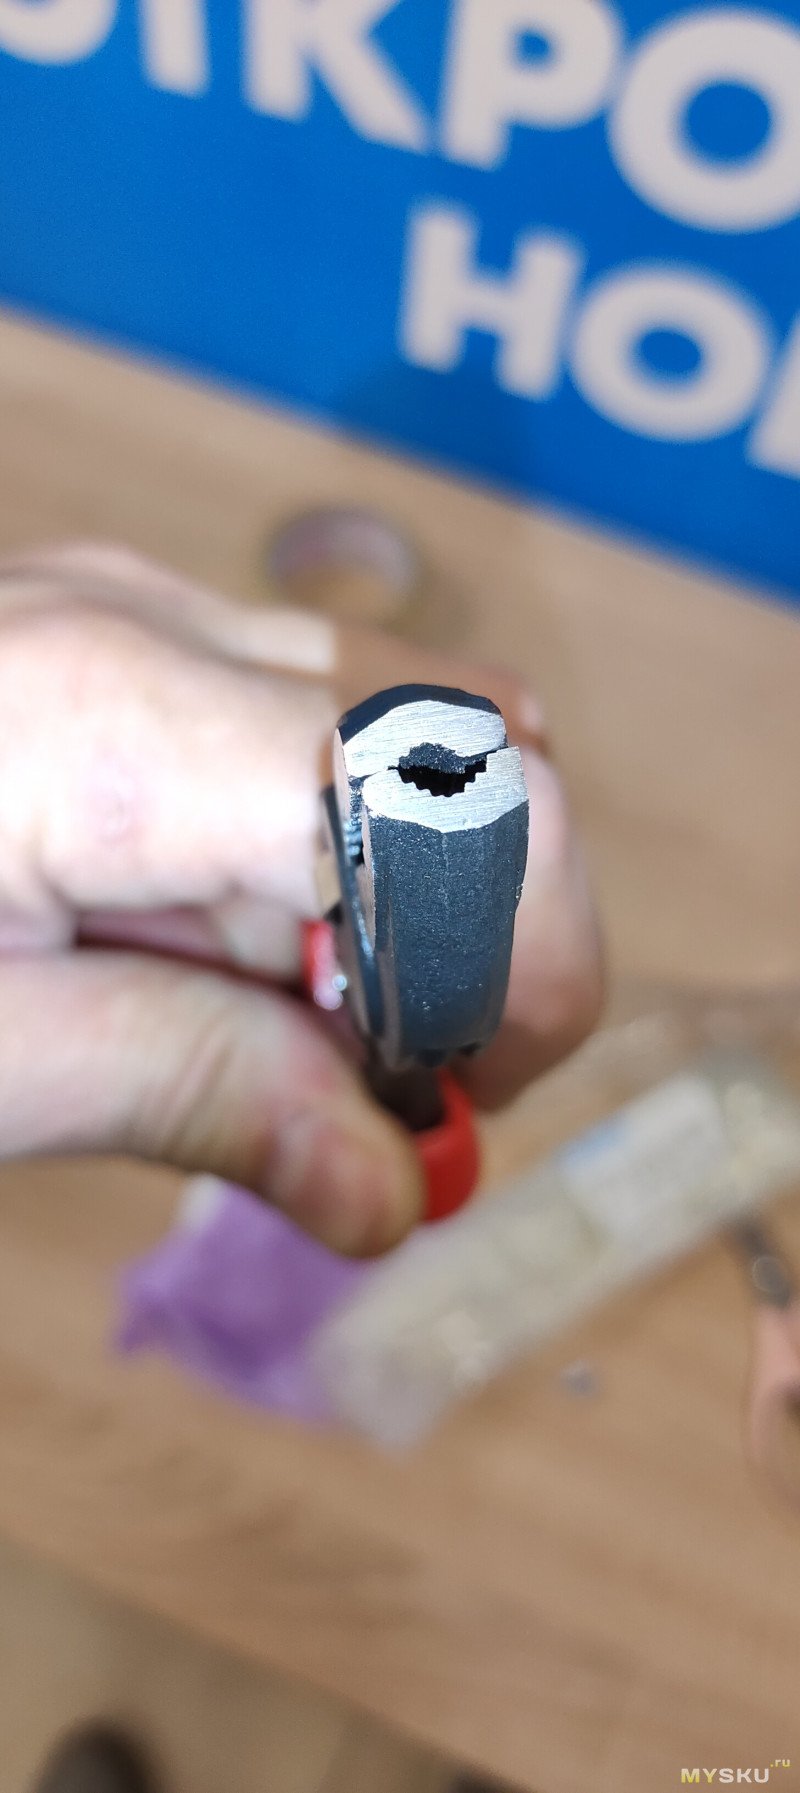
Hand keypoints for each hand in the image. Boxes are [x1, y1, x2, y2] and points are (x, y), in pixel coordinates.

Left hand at [0, 544, 601, 1254]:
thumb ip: (198, 1093)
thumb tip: (386, 1181)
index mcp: (125, 724)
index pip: (463, 802)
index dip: (534, 955)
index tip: (485, 1093)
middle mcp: (147, 623)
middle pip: (454, 752)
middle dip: (466, 936)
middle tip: (372, 1086)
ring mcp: (123, 610)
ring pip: (385, 734)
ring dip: (387, 897)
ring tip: (268, 1020)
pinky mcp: (100, 636)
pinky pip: (288, 720)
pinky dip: (305, 849)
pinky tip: (209, 940)